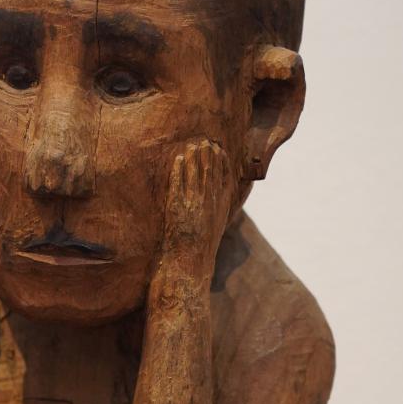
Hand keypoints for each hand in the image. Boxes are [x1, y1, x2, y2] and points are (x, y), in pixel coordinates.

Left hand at [162, 139, 234, 277]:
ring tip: (193, 146)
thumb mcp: (216, 225)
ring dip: (194, 157)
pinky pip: (179, 182)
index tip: (219, 150)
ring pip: (195, 173)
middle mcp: (209, 202)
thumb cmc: (202, 246)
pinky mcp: (177, 205)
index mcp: (221, 206)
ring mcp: (193, 203)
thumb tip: (220, 197)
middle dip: (208, 155)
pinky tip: (179, 159)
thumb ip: (219, 208)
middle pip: (211, 171)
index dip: (222, 162)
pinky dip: (180, 169)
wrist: (189, 261)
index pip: (225, 177)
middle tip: (206, 142)